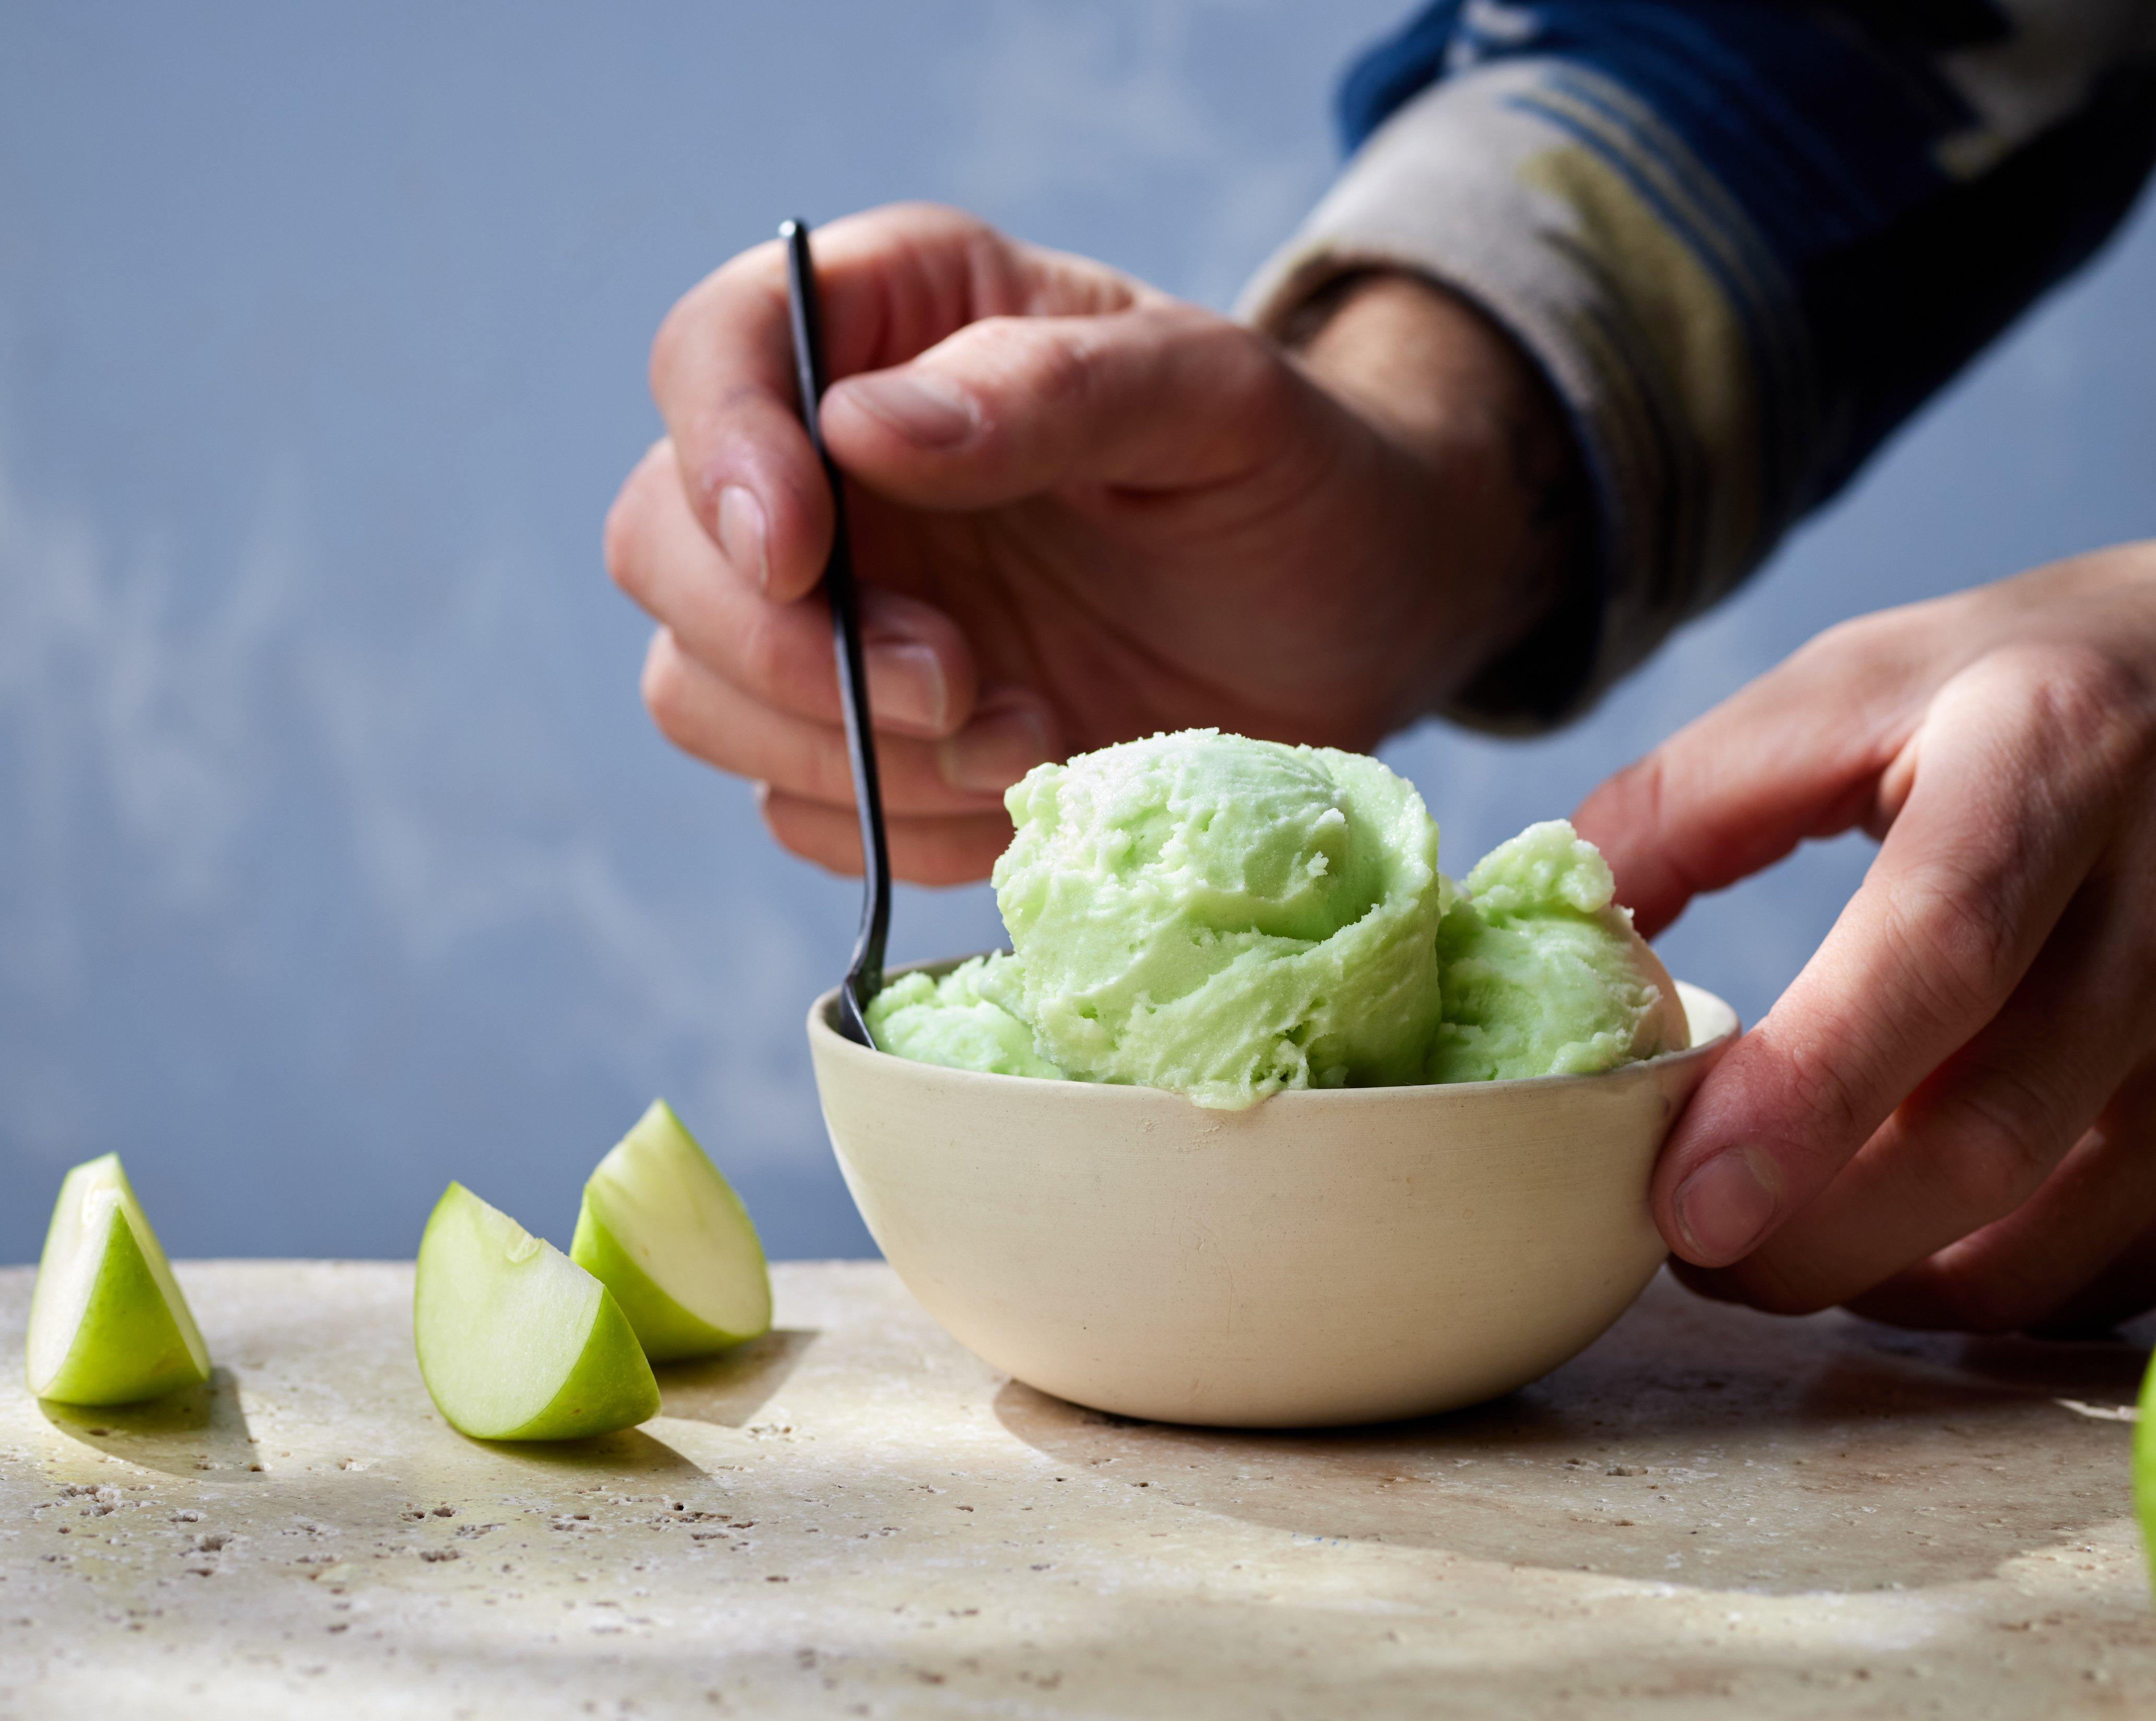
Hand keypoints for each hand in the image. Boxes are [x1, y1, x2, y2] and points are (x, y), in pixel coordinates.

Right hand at [604, 203, 1581, 882]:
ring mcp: (838, 611)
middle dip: (785, 645)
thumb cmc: (1298, 481)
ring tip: (1024, 741)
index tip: (804, 555)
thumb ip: (1055, 390)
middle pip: (662, 544)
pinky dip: (896, 826)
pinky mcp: (867, 741)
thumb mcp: (1222, 402)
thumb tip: (858, 428)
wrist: (1357, 624)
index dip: (722, 456)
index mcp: (898, 324)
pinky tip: (1024, 789)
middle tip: (959, 687)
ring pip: (698, 690)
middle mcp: (831, 466)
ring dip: (847, 751)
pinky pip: (797, 808)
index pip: (715, 354)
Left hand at [1576, 509, 2155, 1331]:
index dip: (1801, 1100)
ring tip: (1792, 1233)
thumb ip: (1703, 790)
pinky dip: (2000, 1285)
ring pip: (2044, 1245)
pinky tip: (1924, 1237)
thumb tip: (1559, 912)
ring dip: (1882, 1278)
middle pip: (1979, 1141)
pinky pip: (2128, 1273)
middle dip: (1803, 1238)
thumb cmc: (2086, 683)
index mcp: (2056, 764)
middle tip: (1694, 1238)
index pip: (1931, 960)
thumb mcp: (1884, 671)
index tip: (1684, 1203)